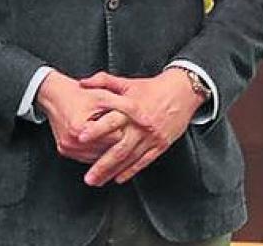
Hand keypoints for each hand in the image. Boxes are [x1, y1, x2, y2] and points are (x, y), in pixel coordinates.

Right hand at [35, 71, 127, 162]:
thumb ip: (128, 107)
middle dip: (120, 143)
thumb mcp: (105, 95)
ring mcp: (68, 148)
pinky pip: (89, 157)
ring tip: (114, 138)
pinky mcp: (65, 151)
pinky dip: (98, 152)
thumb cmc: (78, 94)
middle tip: (130, 136)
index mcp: (80, 129)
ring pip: (99, 157)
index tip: (129, 125)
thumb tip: (148, 121)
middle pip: (107, 151)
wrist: (53, 94)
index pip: (114, 139)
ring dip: (109, 150)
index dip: (124, 130)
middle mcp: (72, 142)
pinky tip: (104, 145)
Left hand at [78, 70, 204, 185]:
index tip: (80, 138)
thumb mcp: (126, 82)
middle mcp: (141, 127)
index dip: (95, 130)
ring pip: (130, 159)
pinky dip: (131, 171)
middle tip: (88, 176)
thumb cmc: (150, 88)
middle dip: (102, 165)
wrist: (181, 93)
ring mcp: (151, 138)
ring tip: (98, 181)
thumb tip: (82, 83)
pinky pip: (144, 161)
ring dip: (113, 172)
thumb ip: (102, 81)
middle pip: (120, 149)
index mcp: (131, 110)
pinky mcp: (160, 145)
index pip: (111, 122)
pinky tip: (119, 178)